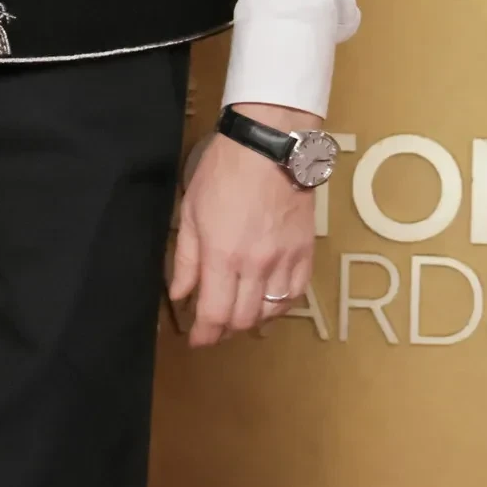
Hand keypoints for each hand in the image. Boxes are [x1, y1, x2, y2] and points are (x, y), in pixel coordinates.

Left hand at [167, 119, 316, 348]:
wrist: (270, 146)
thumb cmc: (224, 172)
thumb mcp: (191, 213)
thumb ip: (186, 260)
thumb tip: (181, 294)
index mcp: (222, 256)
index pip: (214, 314)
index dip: (203, 335)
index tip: (196, 340)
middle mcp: (255, 265)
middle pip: (243, 320)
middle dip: (224, 330)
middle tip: (213, 327)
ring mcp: (285, 260)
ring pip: (271, 311)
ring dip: (252, 321)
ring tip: (238, 314)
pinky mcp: (305, 252)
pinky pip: (296, 293)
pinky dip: (280, 305)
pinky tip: (267, 301)